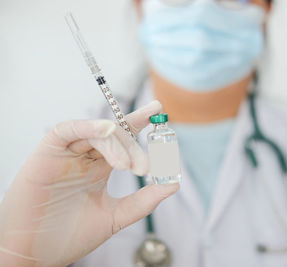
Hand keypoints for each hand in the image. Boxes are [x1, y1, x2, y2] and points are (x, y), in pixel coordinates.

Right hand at [0, 100, 178, 266]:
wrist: (35, 254)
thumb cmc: (70, 236)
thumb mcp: (116, 216)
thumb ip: (144, 200)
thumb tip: (173, 184)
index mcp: (99, 168)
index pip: (123, 138)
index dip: (139, 122)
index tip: (159, 110)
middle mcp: (85, 157)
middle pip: (114, 134)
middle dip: (134, 145)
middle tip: (146, 167)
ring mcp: (67, 153)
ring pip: (97, 131)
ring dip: (117, 143)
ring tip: (127, 167)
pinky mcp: (48, 152)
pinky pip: (69, 129)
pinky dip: (90, 126)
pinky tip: (108, 130)